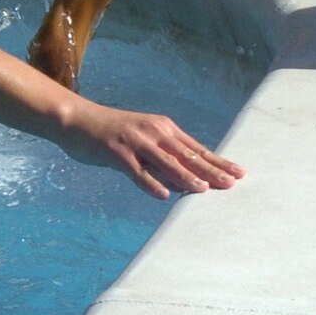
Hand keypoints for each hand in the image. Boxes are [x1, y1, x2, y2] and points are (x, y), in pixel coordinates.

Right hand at [56, 100, 244, 198]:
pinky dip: (150, 183)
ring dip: (185, 177)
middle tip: (232, 183)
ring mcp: (135, 141)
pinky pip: (136, 170)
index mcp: (163, 128)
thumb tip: (184, 178)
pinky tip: (162, 195)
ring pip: (165, 162)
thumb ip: (162, 155)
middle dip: (211, 170)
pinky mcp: (116, 152)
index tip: (238, 173)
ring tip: (203, 190)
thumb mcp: (143, 139)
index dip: (217, 162)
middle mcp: (154, 132)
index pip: (196, 149)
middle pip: (187, 155)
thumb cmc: (112, 133)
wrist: (77, 119)